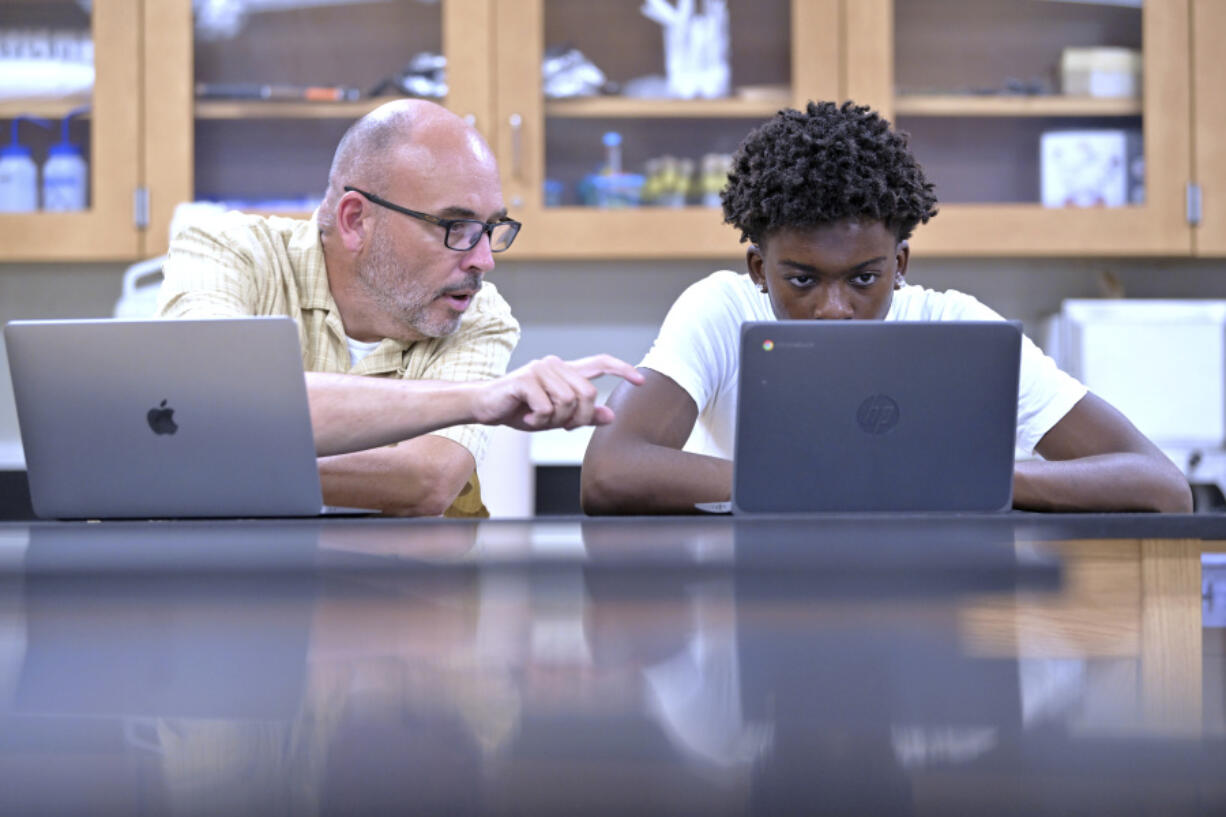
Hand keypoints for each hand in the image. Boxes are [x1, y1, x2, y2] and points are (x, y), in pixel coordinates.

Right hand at [473, 354, 644, 430]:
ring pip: (567, 401)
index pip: (600, 363)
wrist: (486, 408)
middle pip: (586, 393)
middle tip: (560, 426)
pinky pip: (546, 407)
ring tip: (537, 419)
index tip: (641, 380)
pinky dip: (538, 420)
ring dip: (554, 420)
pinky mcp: (525, 379)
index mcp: (566, 372)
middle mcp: (556, 365)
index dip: (622, 369)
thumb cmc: (522, 410)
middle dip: (578, 418)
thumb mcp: (556, 418)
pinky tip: (525, 417)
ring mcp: (540, 369)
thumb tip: (611, 416)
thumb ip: (583, 415)